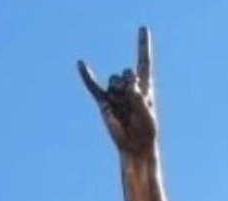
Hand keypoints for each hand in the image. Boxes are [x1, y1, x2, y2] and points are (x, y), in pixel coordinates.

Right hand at [78, 26, 157, 156]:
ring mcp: (115, 93)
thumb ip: (138, 98)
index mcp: (144, 86)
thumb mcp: (147, 114)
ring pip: (114, 81)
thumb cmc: (146, 130)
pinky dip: (86, 76)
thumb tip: (127, 85)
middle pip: (126, 73)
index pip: (144, 62)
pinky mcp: (104, 102)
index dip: (143, 45)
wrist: (134, 146)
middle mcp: (129, 86)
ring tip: (123, 111)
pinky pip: (93, 86)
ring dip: (118, 94)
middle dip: (129, 86)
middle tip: (133, 104)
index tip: (143, 28)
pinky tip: (80, 63)